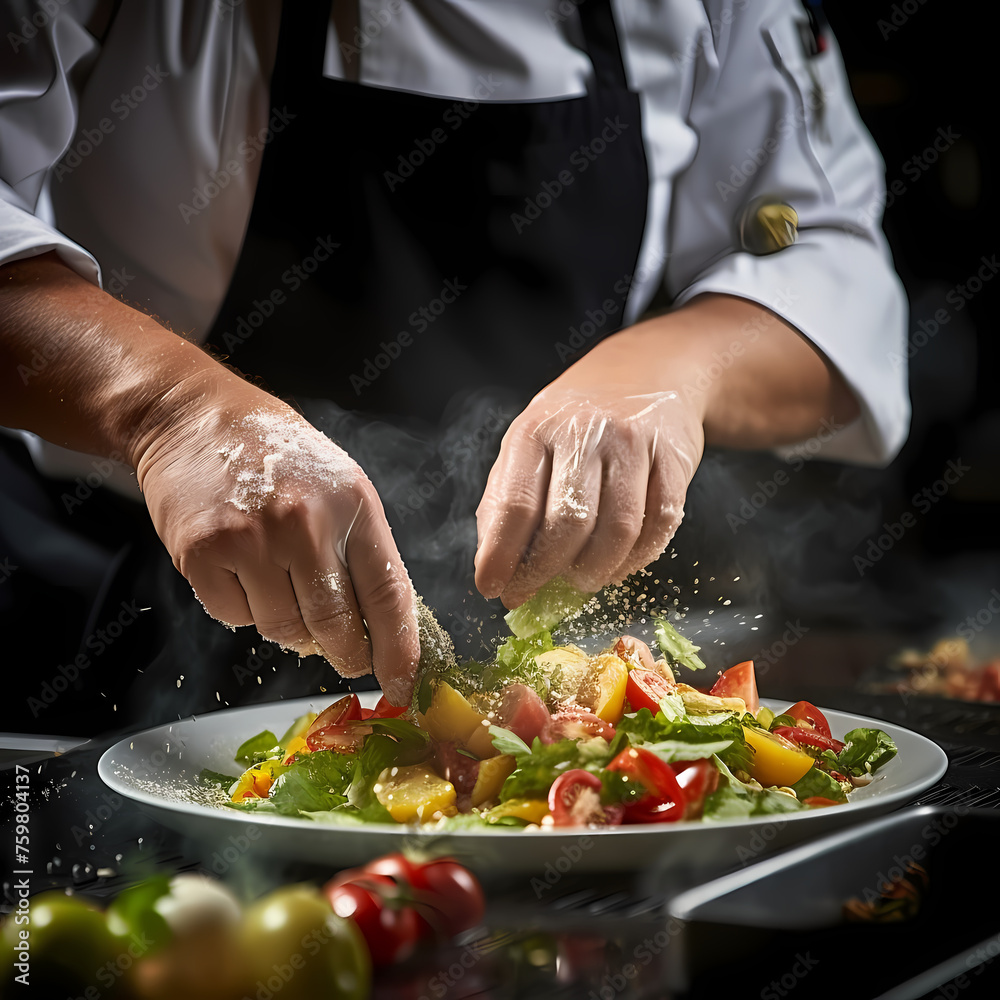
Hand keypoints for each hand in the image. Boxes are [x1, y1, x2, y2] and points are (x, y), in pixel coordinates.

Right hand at [136, 386, 418, 703]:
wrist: (192, 416)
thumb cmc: (275, 454)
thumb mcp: (340, 487)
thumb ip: (361, 551)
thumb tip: (378, 630)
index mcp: (353, 504)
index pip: (389, 594)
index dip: (399, 649)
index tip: (403, 685)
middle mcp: (305, 522)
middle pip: (336, 625)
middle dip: (346, 654)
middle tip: (346, 657)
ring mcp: (251, 539)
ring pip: (284, 629)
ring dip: (289, 625)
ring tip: (281, 583)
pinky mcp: (203, 554)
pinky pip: (235, 617)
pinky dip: (243, 608)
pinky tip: (242, 569)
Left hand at [474, 385, 703, 607]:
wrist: (649, 371)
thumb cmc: (575, 424)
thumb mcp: (529, 446)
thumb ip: (504, 503)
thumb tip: (493, 572)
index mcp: (534, 431)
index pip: (514, 505)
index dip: (502, 555)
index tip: (492, 588)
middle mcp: (582, 432)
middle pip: (567, 524)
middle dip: (549, 570)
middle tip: (541, 589)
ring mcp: (632, 442)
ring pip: (617, 530)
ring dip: (597, 570)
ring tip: (584, 578)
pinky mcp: (673, 455)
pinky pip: (660, 522)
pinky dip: (640, 556)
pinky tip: (622, 562)